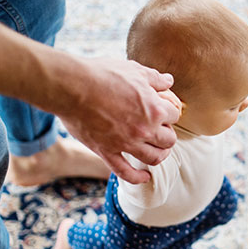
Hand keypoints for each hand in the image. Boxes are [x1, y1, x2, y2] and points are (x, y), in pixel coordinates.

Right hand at [58, 57, 181, 183]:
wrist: (72, 87)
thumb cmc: (103, 74)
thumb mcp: (134, 70)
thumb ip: (155, 78)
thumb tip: (169, 80)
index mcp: (154, 109)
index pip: (175, 115)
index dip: (170, 112)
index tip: (163, 110)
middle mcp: (144, 130)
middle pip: (169, 140)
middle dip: (167, 134)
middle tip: (160, 130)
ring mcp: (126, 144)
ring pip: (154, 158)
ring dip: (159, 155)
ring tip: (157, 151)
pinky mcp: (108, 152)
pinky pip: (126, 172)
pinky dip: (138, 178)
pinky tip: (145, 177)